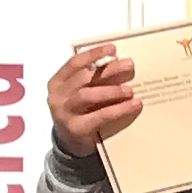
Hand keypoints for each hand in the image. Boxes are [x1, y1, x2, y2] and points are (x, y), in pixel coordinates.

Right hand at [47, 44, 139, 158]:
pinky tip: (133, 105)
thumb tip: (122, 65)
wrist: (71, 144)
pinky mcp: (76, 128)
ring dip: (111, 90)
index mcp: (57, 82)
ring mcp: (64, 112)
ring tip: (130, 89)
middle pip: (84, 78)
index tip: (112, 48)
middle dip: (108, 70)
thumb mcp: (84, 93)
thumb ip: (96, 80)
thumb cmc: (81, 112)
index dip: (93, 54)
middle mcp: (57, 96)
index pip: (74, 63)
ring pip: (88, 95)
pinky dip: (119, 109)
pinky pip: (100, 115)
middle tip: (129, 65)